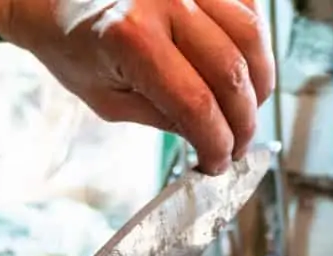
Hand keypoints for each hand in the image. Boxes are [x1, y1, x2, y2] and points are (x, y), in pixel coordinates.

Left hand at [0, 0, 274, 173]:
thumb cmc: (73, 48)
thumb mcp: (107, 100)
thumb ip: (161, 118)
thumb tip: (209, 139)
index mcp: (131, 39)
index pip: (195, 103)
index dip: (216, 141)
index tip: (220, 162)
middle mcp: (165, 1)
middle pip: (231, 71)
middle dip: (243, 119)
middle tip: (239, 145)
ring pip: (251, 35)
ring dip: (259, 81)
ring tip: (246, 110)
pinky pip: (247, 7)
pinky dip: (253, 44)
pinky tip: (242, 70)